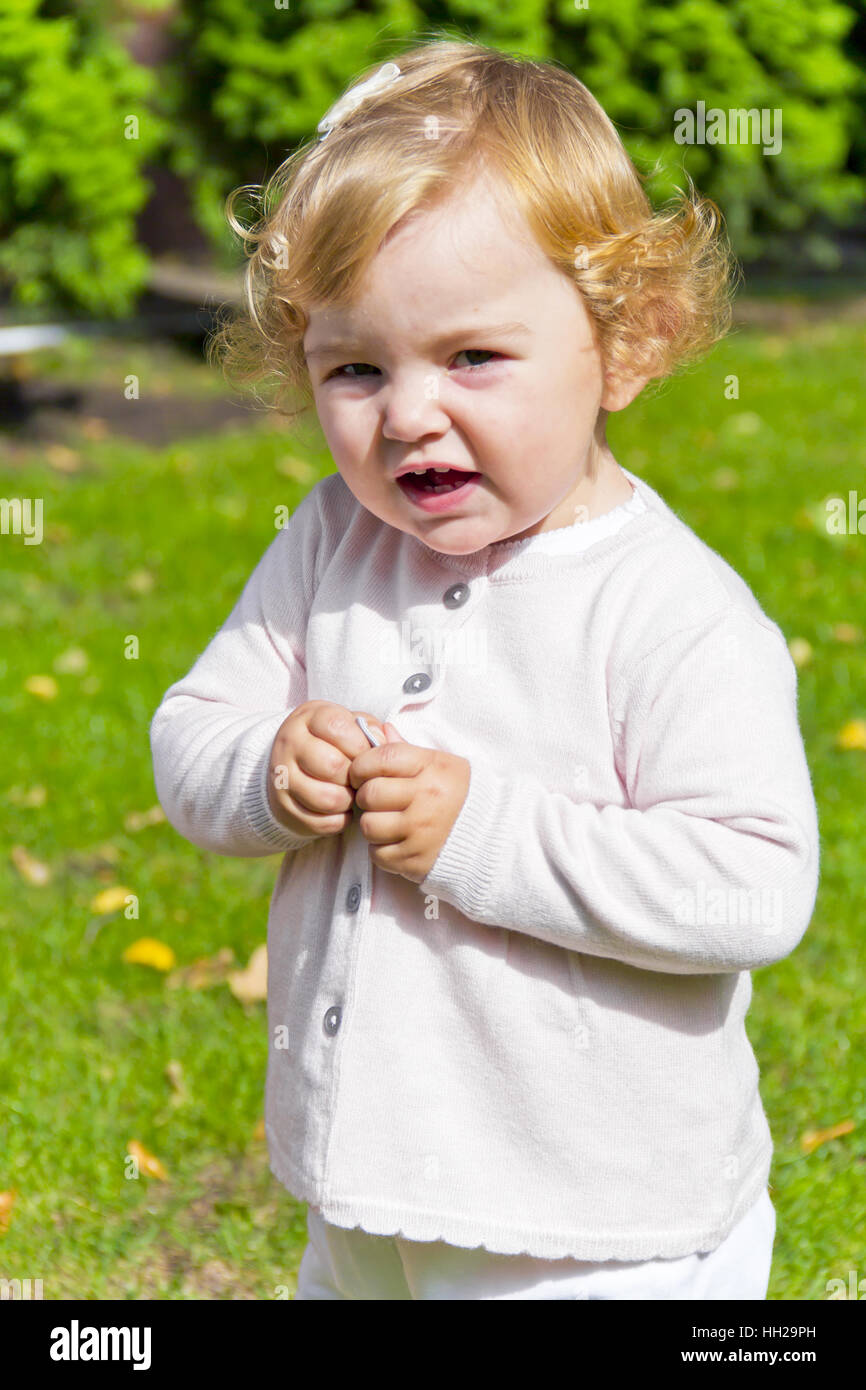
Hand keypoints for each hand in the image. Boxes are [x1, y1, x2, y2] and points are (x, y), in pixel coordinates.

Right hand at [267, 701, 386, 839]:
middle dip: (355, 776)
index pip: (337, 728)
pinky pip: (321, 822)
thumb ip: (370, 729)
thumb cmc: (332, 743)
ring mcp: (282, 777)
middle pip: (333, 765)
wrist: (293, 765)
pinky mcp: (283, 808)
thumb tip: (382, 743)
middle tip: (360, 778)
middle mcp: (289, 744)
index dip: (359, 744)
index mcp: (308, 717)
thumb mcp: (349, 725)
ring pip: (327, 798)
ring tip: (351, 794)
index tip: (364, 753)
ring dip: (348, 800)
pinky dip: (339, 820)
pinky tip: (341, 809)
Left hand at [349, 724, 470, 882]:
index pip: (381, 758)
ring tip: (388, 821)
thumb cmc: (459, 794)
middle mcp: (427, 799)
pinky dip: (382, 849)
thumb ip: (406, 749)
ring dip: (373, 824)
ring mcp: (421, 833)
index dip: (362, 765)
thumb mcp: (440, 764)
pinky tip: (397, 840)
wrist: (492, 834)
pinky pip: (378, 854)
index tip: (362, 772)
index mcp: (433, 768)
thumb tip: (379, 731)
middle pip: (369, 793)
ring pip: (369, 825)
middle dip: (367, 795)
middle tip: (378, 799)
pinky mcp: (417, 860)